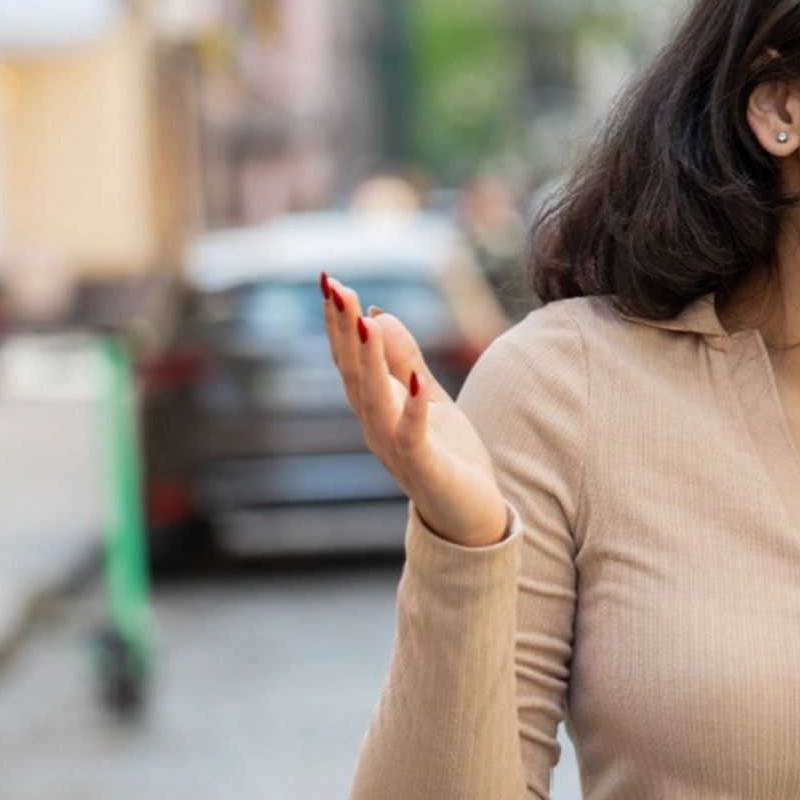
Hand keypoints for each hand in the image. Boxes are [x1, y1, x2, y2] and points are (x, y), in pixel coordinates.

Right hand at [321, 273, 507, 546]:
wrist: (468, 516)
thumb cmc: (447, 456)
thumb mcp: (427, 396)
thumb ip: (405, 360)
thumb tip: (379, 313)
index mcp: (375, 407)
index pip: (350, 359)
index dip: (340, 322)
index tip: (331, 282)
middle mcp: (375, 426)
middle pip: (352, 373)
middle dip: (343, 329)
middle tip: (333, 287)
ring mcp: (394, 449)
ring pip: (374, 400)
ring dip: (368, 360)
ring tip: (362, 321)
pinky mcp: (423, 468)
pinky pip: (413, 436)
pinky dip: (412, 407)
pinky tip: (412, 380)